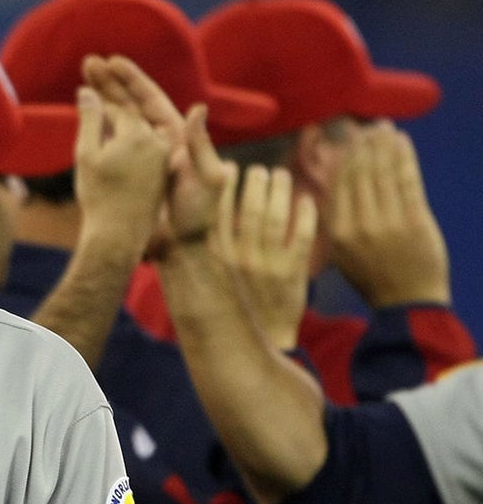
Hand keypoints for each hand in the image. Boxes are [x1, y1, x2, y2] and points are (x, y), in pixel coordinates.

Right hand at [84, 55, 233, 255]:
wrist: (180, 248)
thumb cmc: (197, 218)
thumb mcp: (207, 180)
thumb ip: (201, 146)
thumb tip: (197, 108)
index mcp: (177, 138)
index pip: (151, 100)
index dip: (131, 80)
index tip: (112, 62)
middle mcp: (159, 142)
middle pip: (131, 104)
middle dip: (110, 83)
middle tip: (87, 63)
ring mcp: (142, 157)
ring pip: (119, 121)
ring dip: (101, 101)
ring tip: (81, 84)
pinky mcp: (130, 173)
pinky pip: (112, 143)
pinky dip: (98, 128)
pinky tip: (84, 119)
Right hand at [215, 165, 317, 348]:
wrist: (264, 335)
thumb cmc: (238, 299)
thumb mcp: (216, 274)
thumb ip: (210, 246)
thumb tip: (198, 212)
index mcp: (220, 257)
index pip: (220, 213)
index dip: (226, 187)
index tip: (230, 168)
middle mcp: (242, 259)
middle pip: (250, 210)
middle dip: (256, 183)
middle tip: (260, 170)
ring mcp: (268, 265)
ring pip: (275, 218)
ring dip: (280, 191)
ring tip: (281, 175)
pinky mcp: (293, 273)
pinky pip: (302, 237)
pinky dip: (305, 215)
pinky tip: (305, 199)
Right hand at [325, 121, 448, 306]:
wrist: (406, 300)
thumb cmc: (372, 276)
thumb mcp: (342, 251)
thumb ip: (337, 217)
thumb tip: (331, 182)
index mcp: (338, 231)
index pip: (339, 185)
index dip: (344, 159)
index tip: (346, 140)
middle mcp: (359, 223)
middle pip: (360, 175)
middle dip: (363, 146)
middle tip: (364, 126)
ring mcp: (388, 221)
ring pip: (382, 173)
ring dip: (383, 145)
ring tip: (382, 127)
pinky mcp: (415, 219)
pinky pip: (407, 180)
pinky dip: (404, 157)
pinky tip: (401, 140)